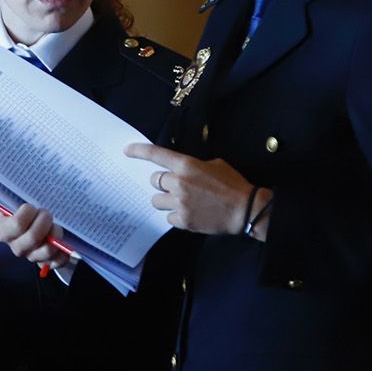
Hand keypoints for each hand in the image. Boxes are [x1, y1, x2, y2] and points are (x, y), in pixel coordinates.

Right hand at [0, 186, 72, 271]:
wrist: (37, 231)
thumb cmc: (23, 215)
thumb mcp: (10, 204)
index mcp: (5, 232)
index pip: (16, 225)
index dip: (28, 213)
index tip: (32, 206)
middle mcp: (17, 247)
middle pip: (32, 238)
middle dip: (44, 221)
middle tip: (47, 213)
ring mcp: (33, 257)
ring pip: (47, 249)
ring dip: (55, 234)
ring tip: (55, 225)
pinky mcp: (49, 263)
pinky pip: (59, 259)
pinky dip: (64, 249)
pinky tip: (62, 241)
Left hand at [126, 142, 259, 235]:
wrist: (244, 209)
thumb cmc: (233, 184)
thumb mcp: (214, 164)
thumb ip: (193, 166)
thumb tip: (182, 170)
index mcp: (187, 165)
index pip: (157, 155)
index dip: (139, 151)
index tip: (127, 150)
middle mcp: (179, 183)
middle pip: (154, 181)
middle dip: (162, 183)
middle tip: (175, 187)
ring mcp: (179, 203)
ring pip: (156, 201)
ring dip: (165, 200)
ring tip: (181, 202)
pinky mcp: (183, 220)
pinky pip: (168, 217)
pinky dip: (175, 216)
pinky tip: (189, 214)